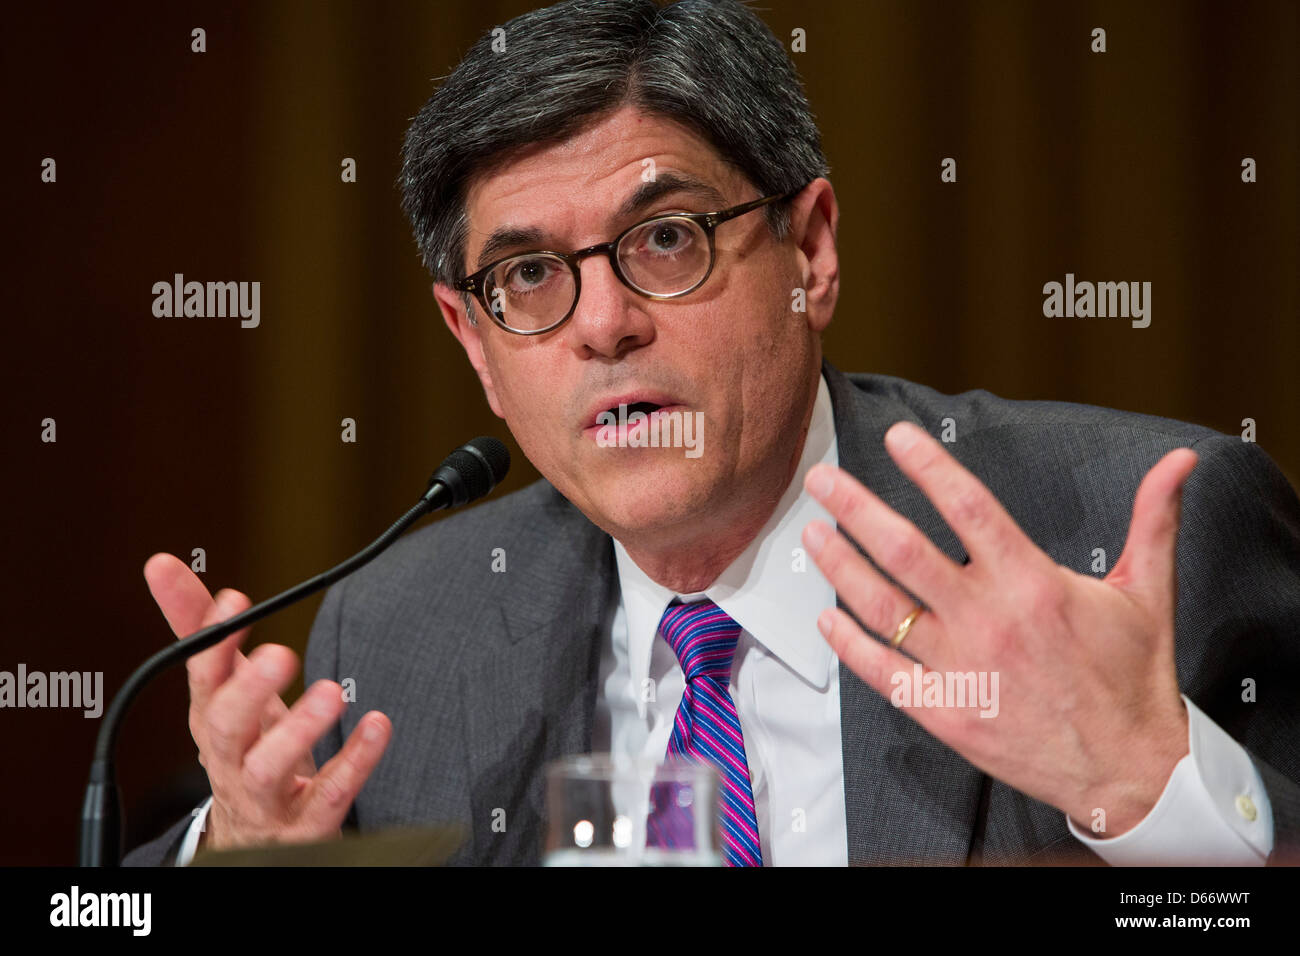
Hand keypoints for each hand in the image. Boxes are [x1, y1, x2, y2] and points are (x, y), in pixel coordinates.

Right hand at [143, 553, 391, 849]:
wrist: (255, 836)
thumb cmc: (245, 746)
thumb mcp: (224, 690)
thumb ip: (202, 629)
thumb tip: (162, 564)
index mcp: (211, 719)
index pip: (202, 679)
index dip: (215, 642)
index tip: (236, 601)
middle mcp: (231, 759)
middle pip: (227, 728)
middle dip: (249, 690)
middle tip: (282, 655)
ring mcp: (266, 797)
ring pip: (267, 770)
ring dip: (298, 731)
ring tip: (334, 693)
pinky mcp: (305, 823)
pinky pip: (329, 795)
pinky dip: (354, 762)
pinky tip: (378, 726)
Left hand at [801, 421, 1195, 836]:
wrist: (1130, 770)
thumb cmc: (1133, 679)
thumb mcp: (1148, 593)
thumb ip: (1152, 520)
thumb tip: (1178, 462)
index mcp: (1034, 584)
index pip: (968, 509)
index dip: (928, 467)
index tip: (897, 437)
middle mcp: (989, 621)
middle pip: (904, 551)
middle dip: (855, 508)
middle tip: (821, 481)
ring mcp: (961, 669)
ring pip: (881, 607)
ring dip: (840, 567)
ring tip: (814, 536)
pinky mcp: (946, 713)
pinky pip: (882, 672)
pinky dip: (847, 645)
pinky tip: (825, 619)